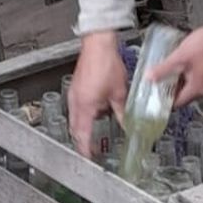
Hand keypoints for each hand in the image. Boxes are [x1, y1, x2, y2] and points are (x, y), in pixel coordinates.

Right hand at [67, 31, 126, 156]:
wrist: (98, 44)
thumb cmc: (106, 64)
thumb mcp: (119, 93)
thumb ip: (122, 113)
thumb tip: (128, 125)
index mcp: (85, 106)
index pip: (82, 135)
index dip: (85, 150)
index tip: (88, 158)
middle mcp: (76, 102)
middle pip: (75, 129)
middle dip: (82, 141)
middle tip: (90, 150)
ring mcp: (74, 94)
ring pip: (75, 118)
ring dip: (82, 127)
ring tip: (92, 134)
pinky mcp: (75, 87)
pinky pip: (76, 107)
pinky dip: (83, 115)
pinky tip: (94, 112)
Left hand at [148, 20, 202, 107]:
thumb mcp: (180, 56)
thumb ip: (163, 69)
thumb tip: (150, 78)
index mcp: (198, 89)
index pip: (177, 104)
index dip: (164, 99)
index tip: (156, 94)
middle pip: (185, 95)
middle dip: (172, 87)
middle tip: (162, 79)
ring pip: (193, 86)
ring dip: (182, 79)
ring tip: (174, 68)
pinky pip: (201, 79)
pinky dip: (192, 74)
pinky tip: (188, 62)